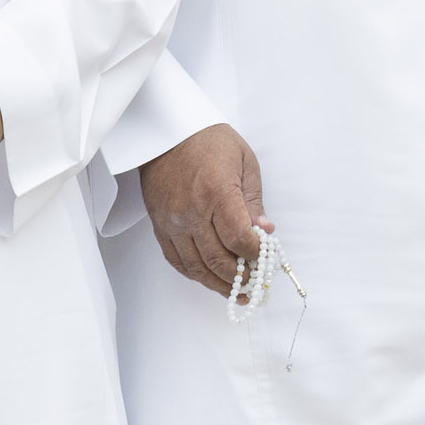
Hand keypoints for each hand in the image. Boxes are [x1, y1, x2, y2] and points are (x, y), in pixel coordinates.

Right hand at [139, 124, 270, 295]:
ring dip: (219, 283)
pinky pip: (177, 260)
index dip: (254, 254)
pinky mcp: (159, 226)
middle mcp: (191, 211)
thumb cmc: (211, 142)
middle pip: (217, 259)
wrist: (167, 133)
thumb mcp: (244, 162)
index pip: (238, 238)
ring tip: (237, 291)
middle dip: (240, 276)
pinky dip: (195, 274)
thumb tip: (264, 231)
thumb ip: (253, 202)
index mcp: (216, 192)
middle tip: (255, 281)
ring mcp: (172, 221)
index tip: (264, 255)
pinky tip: (210, 277)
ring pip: (196, 267)